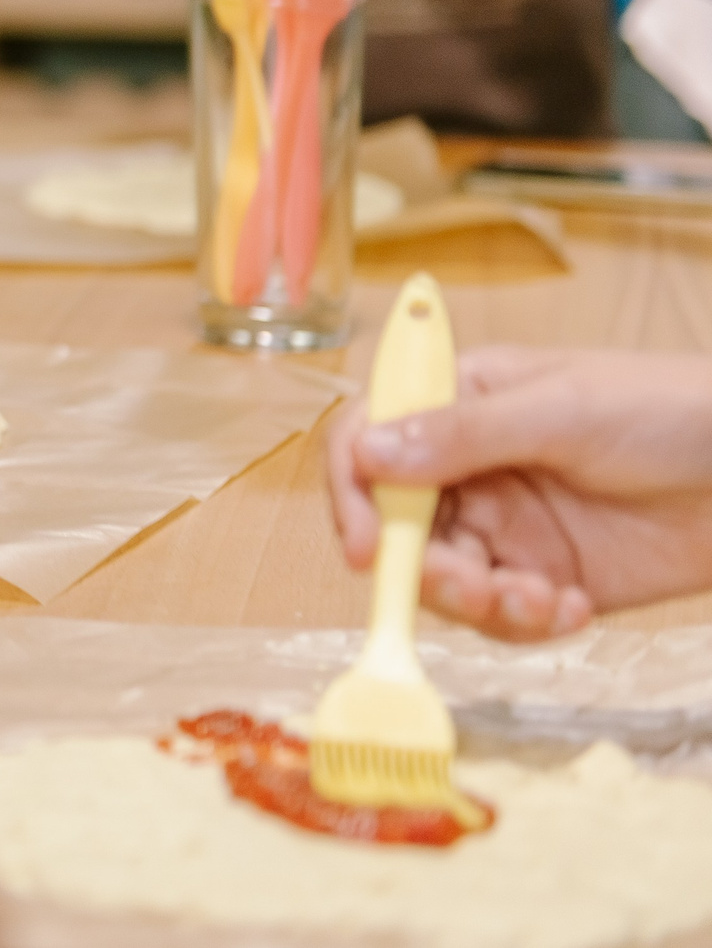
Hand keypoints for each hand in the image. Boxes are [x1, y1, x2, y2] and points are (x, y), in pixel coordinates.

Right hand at [327, 346, 711, 639]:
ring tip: (539, 603)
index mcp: (461, 403)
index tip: (368, 547)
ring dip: (479, 603)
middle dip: (423, 567)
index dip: (354, 494)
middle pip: (398, 526)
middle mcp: (471, 467)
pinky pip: (504, 616)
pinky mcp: (549, 578)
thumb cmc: (673, 410)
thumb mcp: (564, 410)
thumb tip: (368, 456)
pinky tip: (572, 609)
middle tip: (474, 590)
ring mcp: (510, 526)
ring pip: (446, 579)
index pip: (369, 442)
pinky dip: (527, 623)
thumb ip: (464, 435)